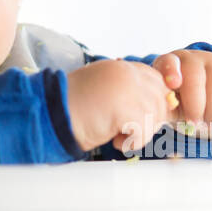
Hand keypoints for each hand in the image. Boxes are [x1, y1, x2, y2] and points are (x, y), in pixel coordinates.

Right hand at [64, 58, 178, 153]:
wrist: (50, 115)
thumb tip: (161, 105)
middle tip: (130, 131)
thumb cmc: (74, 109)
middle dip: (151, 120)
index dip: (154, 104)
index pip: (157, 81)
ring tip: (119, 136)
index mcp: (122, 68)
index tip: (141, 119)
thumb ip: (129, 92)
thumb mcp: (106, 92)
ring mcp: (127, 89)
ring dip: (141, 133)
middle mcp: (127, 74)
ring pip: (155, 116)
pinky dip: (133, 142)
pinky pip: (144, 130)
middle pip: (161, 99)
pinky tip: (116, 141)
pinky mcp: (124, 107)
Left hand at [151, 49, 211, 140]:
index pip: (169, 62)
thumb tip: (169, 108)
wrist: (207, 97)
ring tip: (208, 121)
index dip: (171, 71)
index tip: (173, 84)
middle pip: (195, 78)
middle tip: (194, 122)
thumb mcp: (170, 104)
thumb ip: (167, 105)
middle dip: (195, 106)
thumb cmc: (182, 102)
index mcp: (171, 64)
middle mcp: (195, 59)